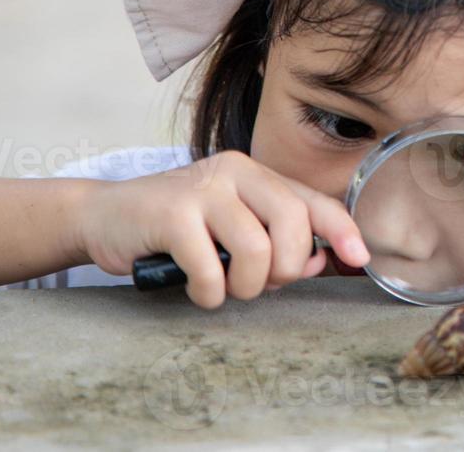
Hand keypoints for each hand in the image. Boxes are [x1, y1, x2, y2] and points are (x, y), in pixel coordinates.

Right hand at [72, 151, 369, 307]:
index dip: (341, 231)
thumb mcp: (230, 227)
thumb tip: (318, 262)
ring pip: (257, 250)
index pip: (312, 201)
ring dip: (245, 287)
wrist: (103, 217)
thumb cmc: (174, 229)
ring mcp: (202, 189)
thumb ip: (274, 240)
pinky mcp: (171, 214)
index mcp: (254, 174)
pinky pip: (211, 269)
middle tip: (259, 284)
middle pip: (293, 224)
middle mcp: (233, 171)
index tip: (359, 259)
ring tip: (223, 287)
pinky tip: (196, 287)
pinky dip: (208, 293)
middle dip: (286, 269)